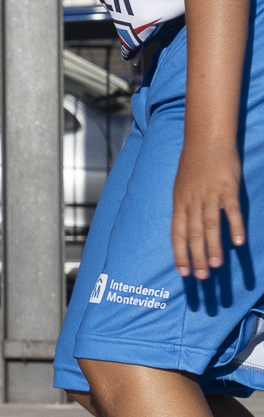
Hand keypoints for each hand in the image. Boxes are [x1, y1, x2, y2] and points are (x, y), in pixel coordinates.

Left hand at [174, 137, 248, 278]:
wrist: (206, 139)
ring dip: (213, 246)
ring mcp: (210, 194)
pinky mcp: (228, 188)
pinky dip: (235, 226)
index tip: (183, 272)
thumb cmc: (194, 165)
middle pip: (193, 233)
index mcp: (179, 202)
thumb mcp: (183, 188)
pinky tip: (238, 242)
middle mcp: (192, 200)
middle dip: (195, 257)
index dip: (179, 253)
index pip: (177, 233)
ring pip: (210, 225)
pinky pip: (231, 210)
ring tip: (215, 266)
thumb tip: (188, 231)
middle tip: (200, 277)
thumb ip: (186, 209)